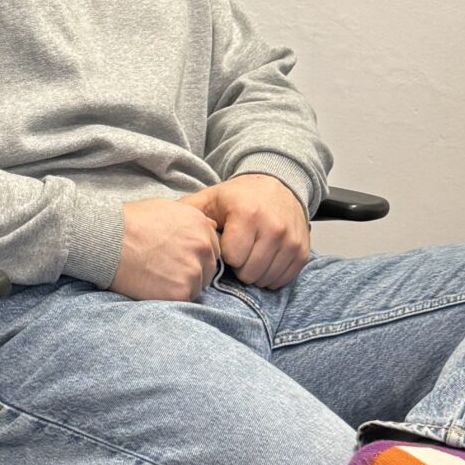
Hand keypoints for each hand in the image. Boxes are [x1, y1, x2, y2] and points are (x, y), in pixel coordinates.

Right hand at [111, 196, 221, 301]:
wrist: (107, 239)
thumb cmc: (129, 221)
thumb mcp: (165, 208)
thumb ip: (192, 220)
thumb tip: (213, 226)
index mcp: (200, 224)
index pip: (211, 247)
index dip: (194, 254)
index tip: (176, 257)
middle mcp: (202, 246)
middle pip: (207, 268)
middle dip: (191, 271)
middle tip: (165, 270)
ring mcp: (193, 270)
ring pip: (197, 286)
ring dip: (181, 285)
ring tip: (156, 278)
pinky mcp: (180, 291)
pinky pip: (184, 299)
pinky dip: (170, 297)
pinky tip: (153, 286)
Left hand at [181, 174, 310, 290]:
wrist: (279, 185)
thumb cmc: (240, 198)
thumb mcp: (211, 198)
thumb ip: (188, 212)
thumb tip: (162, 228)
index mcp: (248, 215)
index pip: (232, 258)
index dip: (224, 256)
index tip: (224, 244)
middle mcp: (273, 227)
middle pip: (249, 273)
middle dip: (239, 268)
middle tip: (238, 252)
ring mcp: (291, 240)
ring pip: (266, 279)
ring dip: (254, 273)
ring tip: (250, 254)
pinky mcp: (302, 251)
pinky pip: (282, 279)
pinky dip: (270, 275)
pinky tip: (263, 259)